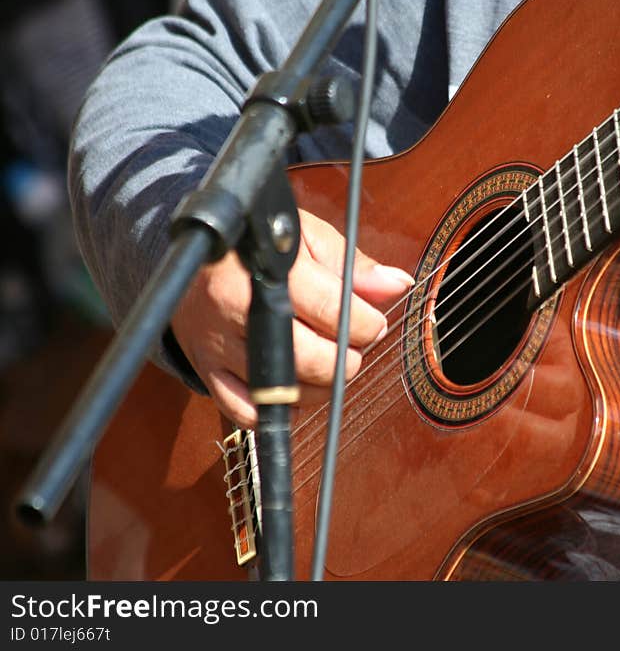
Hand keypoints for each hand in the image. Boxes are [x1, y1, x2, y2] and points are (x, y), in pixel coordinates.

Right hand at [171, 208, 413, 427]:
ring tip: (328, 362)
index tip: (373, 322)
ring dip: (321, 388)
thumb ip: (354, 265)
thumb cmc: (257, 246)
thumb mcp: (306, 238)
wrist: (189, 253)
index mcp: (267, 269)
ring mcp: (219, 345)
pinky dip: (281, 410)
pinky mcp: (207, 371)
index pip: (333, 311)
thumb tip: (398, 285)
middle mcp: (237, 309)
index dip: (367, 324)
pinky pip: (248, 413)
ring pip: (285, 393)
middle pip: (311, 360)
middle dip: (346, 360)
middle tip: (352, 347)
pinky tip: (296, 388)